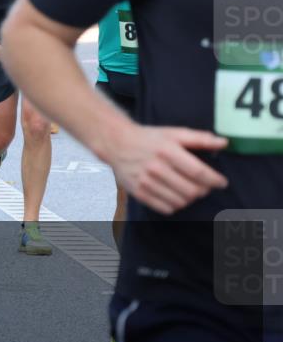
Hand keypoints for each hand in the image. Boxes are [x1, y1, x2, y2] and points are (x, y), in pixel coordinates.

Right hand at [108, 125, 228, 214]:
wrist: (117, 143)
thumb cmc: (149, 138)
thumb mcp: (174, 133)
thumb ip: (200, 138)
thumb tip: (224, 143)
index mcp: (167, 151)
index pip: (198, 172)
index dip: (214, 180)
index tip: (221, 182)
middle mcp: (156, 168)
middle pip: (191, 191)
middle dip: (203, 190)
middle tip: (203, 186)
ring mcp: (146, 182)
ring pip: (180, 201)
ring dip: (190, 198)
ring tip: (189, 190)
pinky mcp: (138, 192)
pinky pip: (165, 208)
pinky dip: (175, 205)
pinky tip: (174, 195)